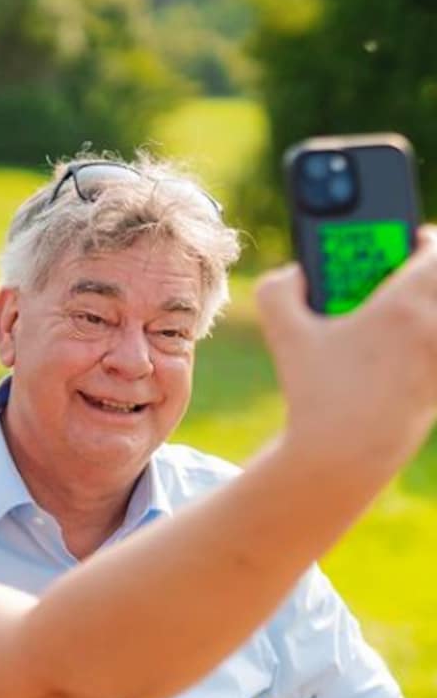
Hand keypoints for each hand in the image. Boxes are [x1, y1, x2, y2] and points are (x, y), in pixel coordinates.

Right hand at [256, 228, 436, 479]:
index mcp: (405, 306)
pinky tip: (393, 358)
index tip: (402, 243)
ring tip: (387, 321)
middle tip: (391, 282)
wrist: (344, 458)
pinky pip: (435, 353)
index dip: (420, 239)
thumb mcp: (285, 337)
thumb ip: (277, 290)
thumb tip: (292, 274)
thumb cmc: (317, 396)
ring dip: (421, 312)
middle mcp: (435, 329)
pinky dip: (421, 346)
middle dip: (419, 275)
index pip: (436, 247)